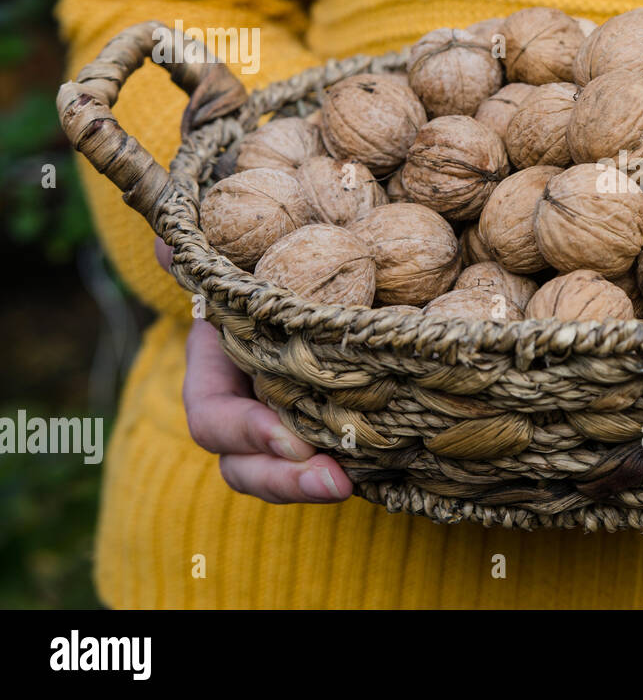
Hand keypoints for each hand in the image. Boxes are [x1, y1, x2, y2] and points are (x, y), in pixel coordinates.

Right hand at [157, 238, 352, 503]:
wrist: (301, 295)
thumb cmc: (259, 279)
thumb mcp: (232, 268)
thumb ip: (199, 258)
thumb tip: (169, 243)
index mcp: (216, 376)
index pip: (213, 418)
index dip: (245, 432)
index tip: (289, 438)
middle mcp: (246, 415)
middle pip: (246, 465)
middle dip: (283, 479)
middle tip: (332, 480)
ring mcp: (285, 432)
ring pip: (284, 476)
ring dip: (312, 487)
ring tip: (348, 485)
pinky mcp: (327, 437)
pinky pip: (328, 467)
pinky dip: (353, 473)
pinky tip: (385, 472)